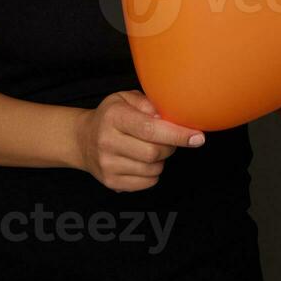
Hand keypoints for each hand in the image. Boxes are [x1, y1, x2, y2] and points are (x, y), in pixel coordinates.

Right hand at [73, 90, 204, 191]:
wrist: (82, 139)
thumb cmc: (111, 116)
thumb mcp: (125, 98)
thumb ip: (148, 103)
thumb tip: (169, 117)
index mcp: (114, 117)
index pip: (150, 129)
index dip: (177, 134)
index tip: (198, 137)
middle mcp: (107, 141)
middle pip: (154, 152)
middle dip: (170, 146)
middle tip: (168, 138)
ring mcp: (108, 165)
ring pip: (153, 169)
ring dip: (161, 160)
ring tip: (151, 148)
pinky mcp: (111, 182)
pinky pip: (147, 182)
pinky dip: (153, 173)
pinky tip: (143, 161)